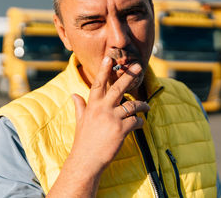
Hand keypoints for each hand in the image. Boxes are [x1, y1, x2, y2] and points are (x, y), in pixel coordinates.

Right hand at [70, 56, 149, 173]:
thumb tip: (73, 95)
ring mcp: (112, 119)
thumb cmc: (84, 141)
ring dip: (142, 105)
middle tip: (138, 66)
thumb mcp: (80, 121)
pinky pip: (136, 121)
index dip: (104, 70)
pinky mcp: (121, 129)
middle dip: (129, 76)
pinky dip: (140, 121)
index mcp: (92, 105)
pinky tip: (141, 123)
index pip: (98, 83)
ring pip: (132, 105)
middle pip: (118, 88)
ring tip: (147, 106)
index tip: (109, 58)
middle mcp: (102, 109)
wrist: (86, 161)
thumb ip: (80, 106)